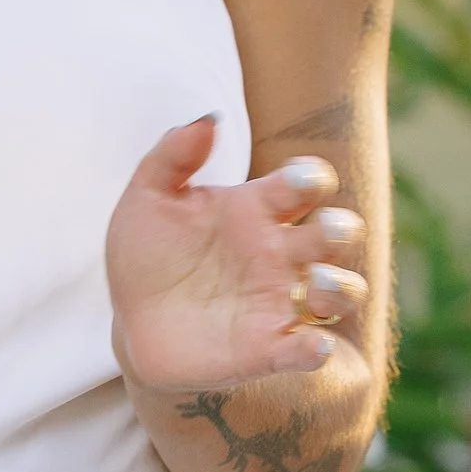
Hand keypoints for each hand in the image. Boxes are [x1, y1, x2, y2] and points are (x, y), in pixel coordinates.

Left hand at [106, 119, 367, 400]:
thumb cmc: (147, 254)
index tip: (301, 181)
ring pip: (340, 292)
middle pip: (336, 235)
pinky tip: (310, 347)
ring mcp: (277, 302)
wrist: (130, 320)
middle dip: (340, 230)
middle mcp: (278, 254)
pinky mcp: (266, 349)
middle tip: (324, 233)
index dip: (312, 178)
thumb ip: (172, 155)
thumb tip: (208, 120)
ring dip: (340, 287)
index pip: (305, 183)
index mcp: (256, 209)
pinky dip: (315, 351)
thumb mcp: (146, 199)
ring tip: (313, 283)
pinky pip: (305, 351)